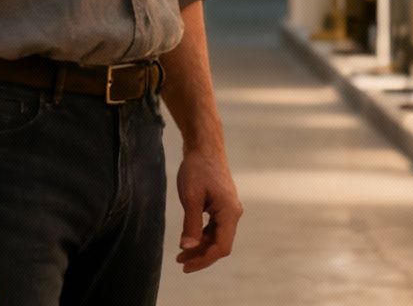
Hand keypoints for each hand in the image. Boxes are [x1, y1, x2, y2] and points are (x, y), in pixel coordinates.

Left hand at [175, 146, 241, 272]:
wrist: (204, 147)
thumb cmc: (197, 169)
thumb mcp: (191, 197)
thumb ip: (190, 224)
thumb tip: (187, 247)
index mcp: (229, 213)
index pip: (221, 246)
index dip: (204, 259)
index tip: (186, 266)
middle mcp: (232, 213)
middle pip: (220, 244)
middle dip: (201, 255)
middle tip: (180, 263)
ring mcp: (228, 210)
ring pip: (216, 237)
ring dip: (200, 247)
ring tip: (181, 254)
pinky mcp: (221, 206)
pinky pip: (213, 227)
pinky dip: (201, 236)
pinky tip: (188, 239)